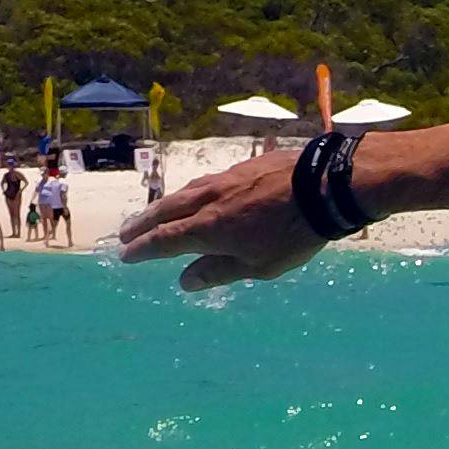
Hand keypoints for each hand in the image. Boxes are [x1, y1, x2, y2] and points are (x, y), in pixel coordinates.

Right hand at [115, 153, 325, 290]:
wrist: (324, 185)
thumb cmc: (293, 234)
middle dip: (142, 224)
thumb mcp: (258, 265)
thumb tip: (185, 281)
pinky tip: (193, 196)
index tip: (126, 255)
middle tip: (124, 233)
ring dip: (162, 206)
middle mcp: (208, 200)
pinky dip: (188, 194)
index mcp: (208, 229)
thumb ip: (218, 271)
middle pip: (165, 212)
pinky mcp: (241, 167)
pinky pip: (204, 183)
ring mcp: (224, 180)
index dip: (142, 249)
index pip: (164, 241)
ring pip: (183, 194)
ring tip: (152, 214)